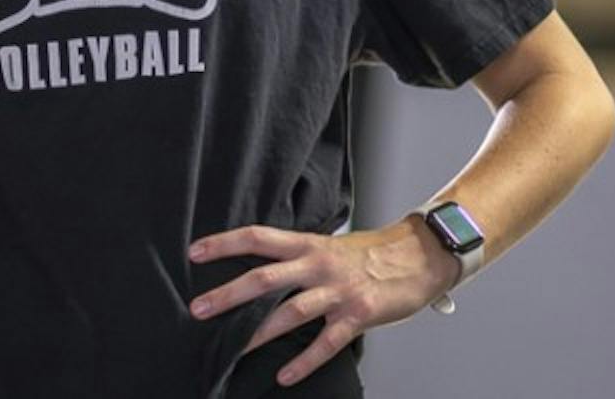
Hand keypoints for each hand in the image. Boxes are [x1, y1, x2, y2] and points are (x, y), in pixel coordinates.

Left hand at [187, 218, 453, 386]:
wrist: (419, 257)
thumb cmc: (369, 254)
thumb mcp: (328, 246)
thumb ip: (296, 257)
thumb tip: (258, 270)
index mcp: (307, 244)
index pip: (258, 238)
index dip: (225, 242)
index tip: (195, 252)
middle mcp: (318, 265)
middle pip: (265, 278)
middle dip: (229, 294)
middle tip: (198, 308)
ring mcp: (338, 290)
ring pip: (291, 312)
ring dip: (260, 332)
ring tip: (234, 349)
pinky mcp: (358, 314)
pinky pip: (326, 343)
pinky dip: (304, 361)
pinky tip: (284, 376)